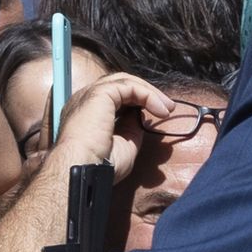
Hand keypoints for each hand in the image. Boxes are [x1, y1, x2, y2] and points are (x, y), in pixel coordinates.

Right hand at [54, 71, 175, 179]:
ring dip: (150, 93)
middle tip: (168, 108)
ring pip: (125, 82)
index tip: (157, 115)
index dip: (137, 102)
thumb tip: (141, 117)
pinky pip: (129, 87)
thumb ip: (131, 129)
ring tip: (168, 108)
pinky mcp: (100, 93)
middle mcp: (85, 100)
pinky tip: (160, 109)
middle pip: (120, 85)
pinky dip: (148, 95)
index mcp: (86, 113)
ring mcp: (90, 94)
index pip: (114, 98)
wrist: (83, 169)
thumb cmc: (100, 165)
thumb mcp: (124, 145)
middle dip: (146, 93)